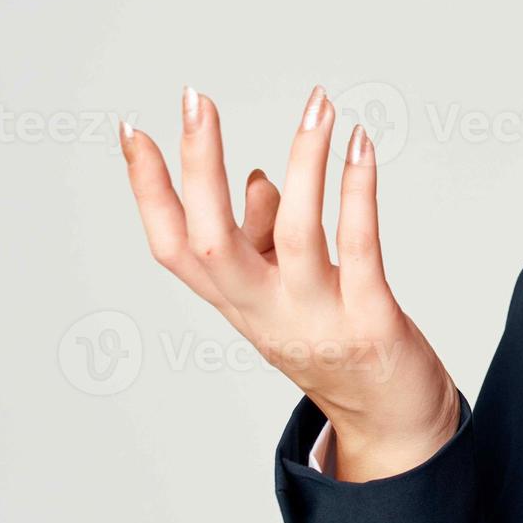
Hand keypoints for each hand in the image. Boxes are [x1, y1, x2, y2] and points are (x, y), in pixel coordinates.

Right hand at [118, 84, 459, 481]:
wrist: (391, 424)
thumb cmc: (336, 344)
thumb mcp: (284, 295)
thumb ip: (264, 239)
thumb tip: (253, 180)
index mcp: (237, 304)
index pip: (172, 247)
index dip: (147, 192)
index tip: (131, 130)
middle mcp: (266, 313)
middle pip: (212, 240)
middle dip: (198, 167)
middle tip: (196, 99)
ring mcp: (318, 318)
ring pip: (297, 234)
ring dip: (304, 161)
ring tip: (317, 104)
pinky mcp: (371, 320)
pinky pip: (360, 246)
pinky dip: (358, 191)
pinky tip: (361, 145)